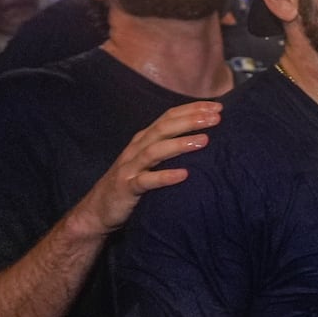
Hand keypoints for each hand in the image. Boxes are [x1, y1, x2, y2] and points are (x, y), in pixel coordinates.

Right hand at [67, 101, 221, 237]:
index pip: (169, 117)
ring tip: (204, 141)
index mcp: (144, 139)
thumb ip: (170, 147)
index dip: (192, 109)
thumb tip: (205, 137)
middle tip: (216, 118)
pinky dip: (164, 177)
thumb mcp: (151, 161)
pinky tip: (184, 175)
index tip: (218, 107)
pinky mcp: (126, 188)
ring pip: (155, 151)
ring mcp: (130, 168)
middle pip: (163, 128)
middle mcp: (137, 149)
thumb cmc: (133, 182)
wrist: (99, 210)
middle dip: (190, 121)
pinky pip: (146, 181)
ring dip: (180, 144)